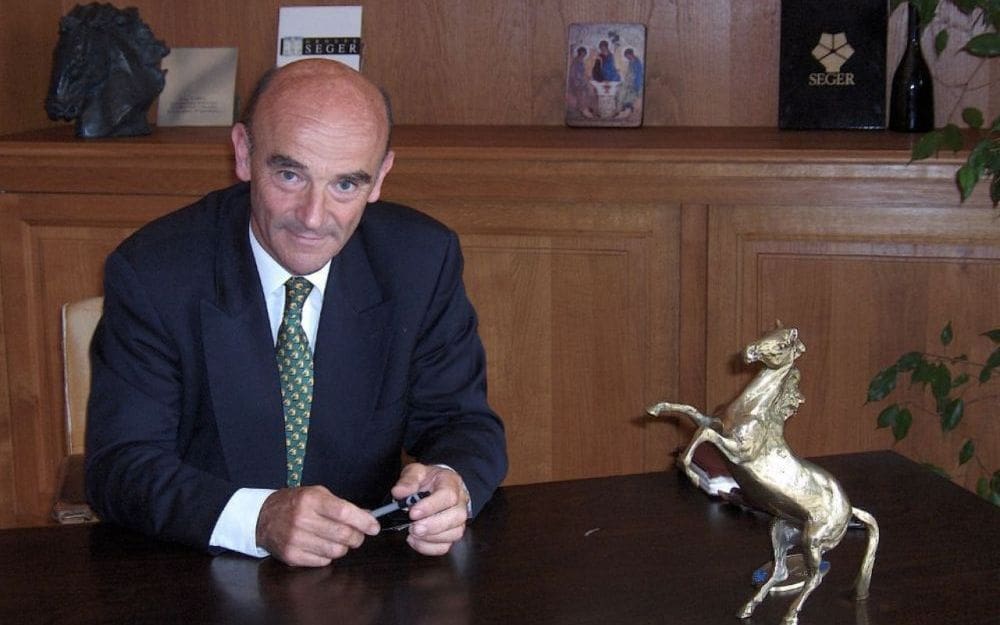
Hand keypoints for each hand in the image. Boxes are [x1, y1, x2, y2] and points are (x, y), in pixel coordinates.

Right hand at [256, 485, 379, 566]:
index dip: (364, 521)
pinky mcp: (291, 555)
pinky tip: (322, 546)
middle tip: (358, 536)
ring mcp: (295, 539)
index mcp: (311, 499)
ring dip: (343, 548)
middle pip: (343, 534)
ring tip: (338, 540)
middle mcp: (302, 519)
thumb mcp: (317, 495)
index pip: (344, 512)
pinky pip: (322, 561)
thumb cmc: (294, 503)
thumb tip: (367, 517)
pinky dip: (328, 556)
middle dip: (357, 537)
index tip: (374, 526)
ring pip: (335, 551)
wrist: (262, 517)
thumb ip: (342, 505)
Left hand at [391, 463, 469, 555]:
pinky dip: (429, 547)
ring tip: (412, 533)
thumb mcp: (416, 472)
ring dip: (431, 538)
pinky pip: (446, 546)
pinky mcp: (452, 533)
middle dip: (433, 525)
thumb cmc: (428, 480)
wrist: (437, 485)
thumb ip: (408, 480)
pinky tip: (416, 540)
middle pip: (456, 517)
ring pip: (454, 533)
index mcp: (451, 483)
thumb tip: (399, 492)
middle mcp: (460, 502)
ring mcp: (459, 519)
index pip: (448, 495)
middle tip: (413, 527)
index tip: (413, 512)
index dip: (431, 506)